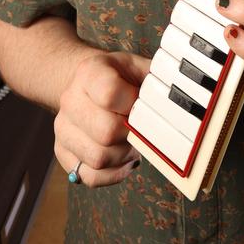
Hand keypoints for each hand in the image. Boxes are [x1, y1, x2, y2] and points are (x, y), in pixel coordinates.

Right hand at [54, 50, 150, 186]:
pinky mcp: (62, 151)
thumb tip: (181, 101)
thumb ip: (156, 80)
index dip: (133, 103)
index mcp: (89, 71)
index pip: (109, 93)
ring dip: (123, 155)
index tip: (141, 102)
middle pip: (106, 131)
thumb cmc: (120, 77)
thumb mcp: (137, 67)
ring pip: (98, 158)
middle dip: (131, 133)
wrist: (88, 83)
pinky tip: (123, 158)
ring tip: (131, 141)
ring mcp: (62, 127)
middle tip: (140, 126)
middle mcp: (70, 99)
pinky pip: (90, 176)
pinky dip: (113, 173)